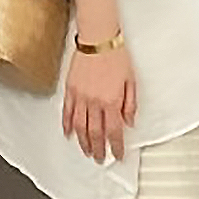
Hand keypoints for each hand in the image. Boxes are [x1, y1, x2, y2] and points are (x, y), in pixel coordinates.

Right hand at [62, 43, 136, 162]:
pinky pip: (67, 112)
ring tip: (86, 152)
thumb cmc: (116, 55)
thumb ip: (130, 104)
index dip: (116, 146)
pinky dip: (67, 125)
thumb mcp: (132, 80)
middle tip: (100, 159)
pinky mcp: (70, 89)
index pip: (114, 131)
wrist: (98, 38)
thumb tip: (129, 122)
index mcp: (112, 101)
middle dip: (99, 149)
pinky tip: (68, 134)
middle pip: (96, 133)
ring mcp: (81, 97)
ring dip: (83, 142)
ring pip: (80, 126)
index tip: (118, 155)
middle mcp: (95, 102)